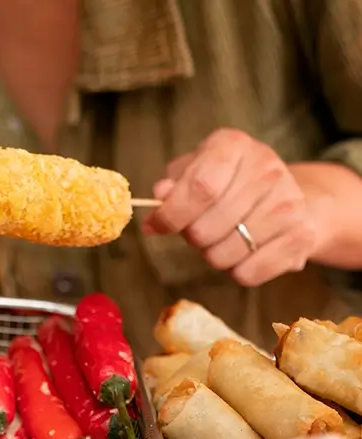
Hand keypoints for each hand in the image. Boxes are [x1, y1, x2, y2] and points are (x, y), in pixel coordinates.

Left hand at [142, 128, 318, 287]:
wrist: (286, 196)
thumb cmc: (227, 185)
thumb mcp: (195, 172)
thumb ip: (173, 185)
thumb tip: (159, 195)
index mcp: (233, 147)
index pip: (199, 188)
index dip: (170, 216)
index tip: (156, 227)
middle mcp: (266, 169)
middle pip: (205, 229)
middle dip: (192, 238)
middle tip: (200, 229)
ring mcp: (288, 202)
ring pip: (222, 256)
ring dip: (214, 256)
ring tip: (226, 238)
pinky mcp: (301, 236)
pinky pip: (248, 274)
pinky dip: (238, 271)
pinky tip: (246, 251)